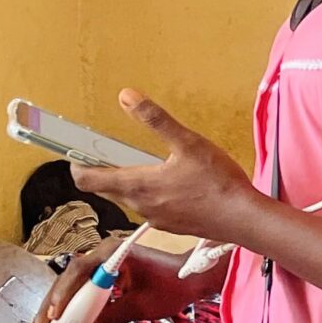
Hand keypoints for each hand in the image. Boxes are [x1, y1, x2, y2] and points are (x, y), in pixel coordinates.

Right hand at [25, 232, 208, 322]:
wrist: (193, 278)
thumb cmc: (173, 287)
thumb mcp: (140, 307)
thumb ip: (109, 320)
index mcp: (113, 253)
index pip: (78, 273)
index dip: (63, 296)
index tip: (53, 318)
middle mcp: (104, 252)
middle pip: (68, 280)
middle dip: (51, 308)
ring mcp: (104, 261)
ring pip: (73, 286)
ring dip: (59, 309)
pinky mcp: (107, 272)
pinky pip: (84, 289)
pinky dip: (75, 307)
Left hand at [65, 92, 265, 249]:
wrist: (244, 219)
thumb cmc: (218, 182)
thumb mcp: (188, 143)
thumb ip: (156, 120)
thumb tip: (127, 96)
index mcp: (137, 185)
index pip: (88, 180)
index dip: (77, 165)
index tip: (78, 152)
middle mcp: (140, 206)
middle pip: (106, 190)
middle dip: (104, 171)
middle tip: (113, 152)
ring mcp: (155, 219)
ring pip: (128, 199)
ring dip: (128, 183)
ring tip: (147, 165)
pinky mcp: (170, 226)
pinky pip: (149, 208)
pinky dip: (149, 195)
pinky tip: (172, 184)